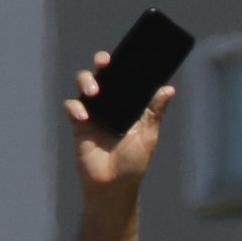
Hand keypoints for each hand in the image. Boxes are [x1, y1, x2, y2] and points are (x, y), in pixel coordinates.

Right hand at [64, 51, 172, 194]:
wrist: (113, 187)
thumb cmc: (133, 163)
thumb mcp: (147, 135)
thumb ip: (155, 111)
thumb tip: (169, 89)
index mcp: (128, 104)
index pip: (124, 77)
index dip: (124, 63)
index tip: (126, 54)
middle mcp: (110, 104)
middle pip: (102, 74)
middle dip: (102, 62)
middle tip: (105, 63)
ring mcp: (93, 112)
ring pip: (84, 84)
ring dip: (86, 80)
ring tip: (94, 91)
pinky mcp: (78, 124)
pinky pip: (72, 106)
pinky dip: (75, 107)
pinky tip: (83, 115)